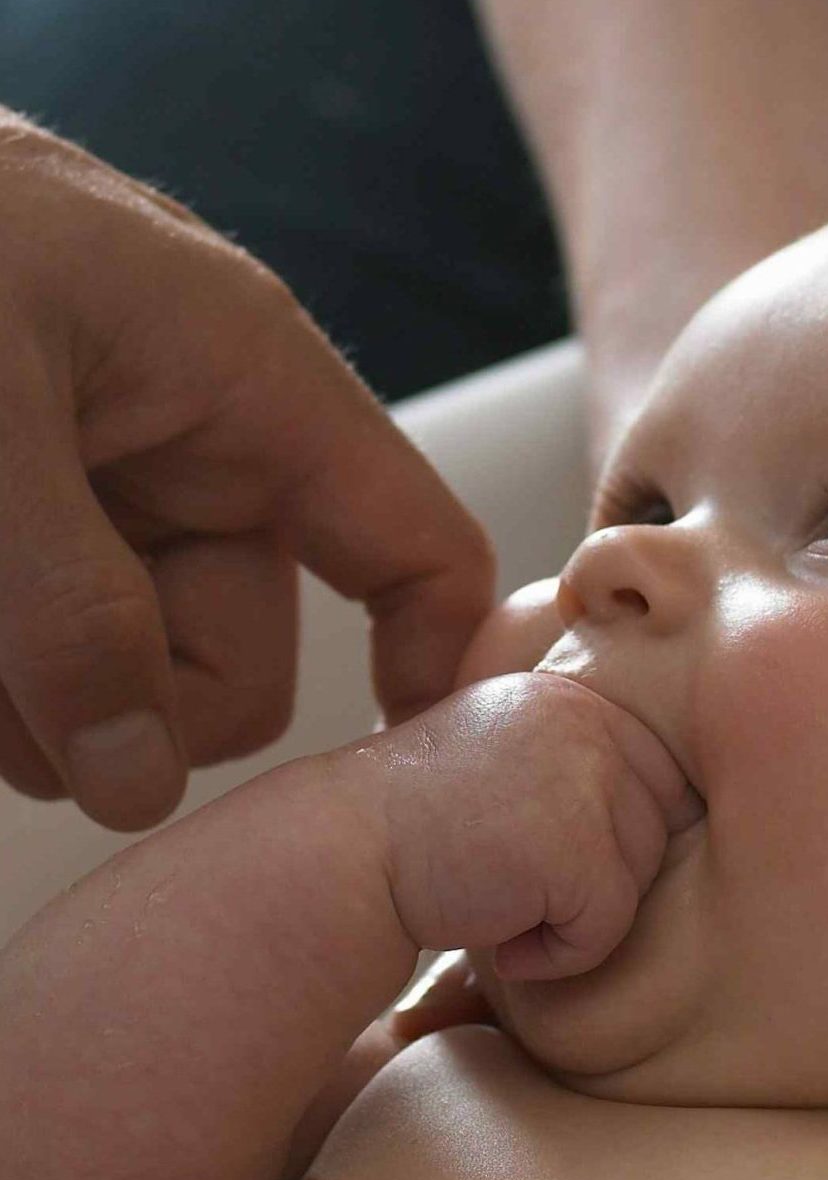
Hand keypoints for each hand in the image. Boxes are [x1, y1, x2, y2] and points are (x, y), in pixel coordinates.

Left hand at [0, 119, 495, 830]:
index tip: (368, 793)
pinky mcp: (15, 521)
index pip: (420, 547)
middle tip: (4, 685)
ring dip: (20, 707)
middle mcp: (191, 451)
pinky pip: (32, 659)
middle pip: (230, 668)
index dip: (432, 673)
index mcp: (248, 386)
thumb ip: (65, 600)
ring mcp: (98, 492)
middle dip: (118, 709)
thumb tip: (135, 780)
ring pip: (112, 684)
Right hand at [366, 668, 702, 975]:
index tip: (538, 857)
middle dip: (600, 876)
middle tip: (516, 886)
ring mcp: (587, 777)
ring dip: (577, 917)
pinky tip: (501, 941)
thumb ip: (577, 762)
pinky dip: (559, 956)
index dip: (610, 836)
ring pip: (640, 878)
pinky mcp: (576, 846)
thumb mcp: (505, 758)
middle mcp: (589, 720)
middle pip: (661, 825)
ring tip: (501, 906)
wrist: (340, 856)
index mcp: (575, 693)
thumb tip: (682, 805)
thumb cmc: (417, 829)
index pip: (659, 776)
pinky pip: (608, 928)